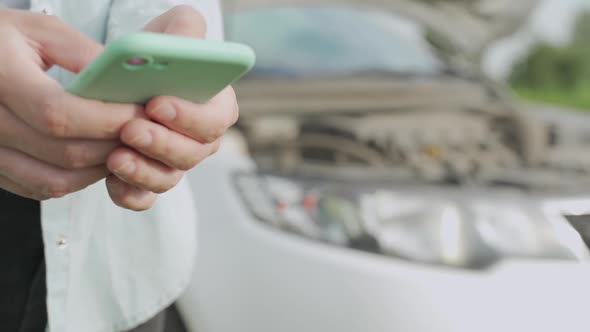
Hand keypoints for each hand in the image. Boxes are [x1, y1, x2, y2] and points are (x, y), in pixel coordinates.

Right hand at [0, 9, 142, 199]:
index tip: (139, 114)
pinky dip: (75, 180)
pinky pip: (40, 187)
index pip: (60, 115)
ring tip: (121, 148)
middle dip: (113, 146)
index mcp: (0, 79)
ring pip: (56, 180)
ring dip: (98, 170)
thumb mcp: (38, 30)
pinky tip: (92, 160)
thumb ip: (83, 54)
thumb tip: (127, 81)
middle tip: (141, 133)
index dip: (108, 120)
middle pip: (65, 153)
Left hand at [105, 5, 238, 209]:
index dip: (190, 117)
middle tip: (131, 129)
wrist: (129, 75)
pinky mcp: (149, 181)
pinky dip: (129, 193)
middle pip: (192, 153)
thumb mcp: (174, 30)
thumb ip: (187, 30)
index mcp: (216, 106)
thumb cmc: (157, 53)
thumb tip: (188, 42)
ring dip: (143, 170)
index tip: (157, 104)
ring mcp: (175, 163)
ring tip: (115, 156)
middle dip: (161, 143)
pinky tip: (111, 179)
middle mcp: (201, 140)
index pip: (216, 119)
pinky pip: (144, 197)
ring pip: (168, 178)